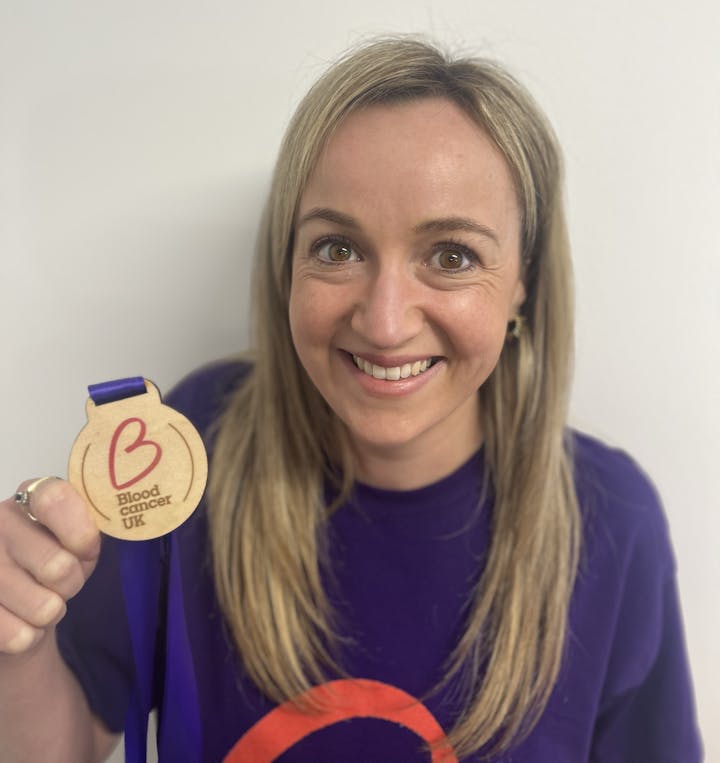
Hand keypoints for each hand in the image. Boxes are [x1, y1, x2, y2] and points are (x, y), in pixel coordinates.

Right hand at [0, 479, 99, 653]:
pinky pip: (18, 634)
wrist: (18, 602)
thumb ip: (88, 531)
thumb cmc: (58, 558)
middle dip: (71, 583)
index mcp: (30, 497)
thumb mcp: (78, 538)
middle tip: (63, 581)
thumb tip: (94, 540)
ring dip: (52, 612)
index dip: (80, 532)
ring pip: (41, 606)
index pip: (54, 500)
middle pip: (56, 565)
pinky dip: (29, 636)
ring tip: (42, 600)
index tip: (87, 550)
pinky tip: (21, 620)